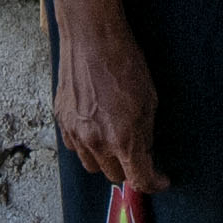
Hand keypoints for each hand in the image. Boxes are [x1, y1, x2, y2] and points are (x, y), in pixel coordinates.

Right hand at [54, 22, 164, 192]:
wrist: (92, 38)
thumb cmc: (125, 64)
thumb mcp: (150, 100)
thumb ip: (145, 133)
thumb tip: (143, 150)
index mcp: (123, 139)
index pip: (140, 179)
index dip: (154, 183)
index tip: (161, 180)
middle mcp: (96, 142)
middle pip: (114, 176)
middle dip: (129, 169)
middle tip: (138, 153)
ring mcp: (75, 133)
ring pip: (91, 165)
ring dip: (106, 160)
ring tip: (115, 140)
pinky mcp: (61, 120)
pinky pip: (75, 147)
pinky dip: (86, 145)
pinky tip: (95, 128)